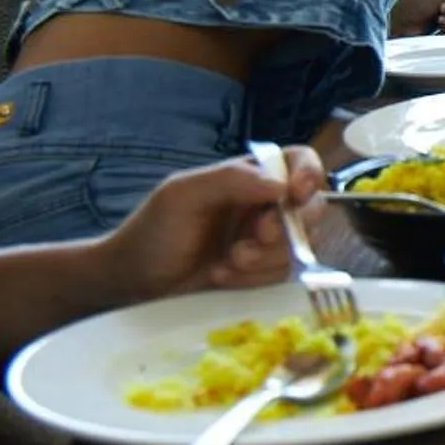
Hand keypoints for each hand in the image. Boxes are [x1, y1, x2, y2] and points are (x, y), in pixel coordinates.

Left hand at [102, 146, 327, 299]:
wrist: (133, 283)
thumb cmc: (153, 232)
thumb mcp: (183, 195)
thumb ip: (230, 180)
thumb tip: (281, 184)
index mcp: (249, 178)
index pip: (299, 162)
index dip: (310, 175)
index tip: (295, 195)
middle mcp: (264, 206)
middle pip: (311, 207)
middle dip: (284, 228)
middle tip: (252, 240)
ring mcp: (266, 242)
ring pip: (299, 245)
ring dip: (264, 258)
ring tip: (226, 264)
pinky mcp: (263, 273)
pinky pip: (283, 274)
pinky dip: (256, 279)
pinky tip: (223, 278)